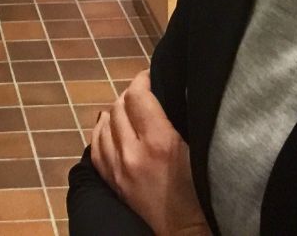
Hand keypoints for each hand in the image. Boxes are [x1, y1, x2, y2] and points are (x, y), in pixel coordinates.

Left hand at [90, 71, 207, 235]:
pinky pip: (96, 145)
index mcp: (159, 142)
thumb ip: (178, 120)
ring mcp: (117, 167)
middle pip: (119, 106)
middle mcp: (132, 152)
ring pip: (104, 123)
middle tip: (143, 92)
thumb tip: (165, 93)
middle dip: (130, 94)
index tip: (150, 76)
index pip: (138, 96)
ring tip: (128, 107)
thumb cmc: (200, 190)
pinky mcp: (110, 180)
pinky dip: (101, 130)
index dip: (142, 80)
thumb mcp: (197, 150)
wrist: (185, 230)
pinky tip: (108, 124)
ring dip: (115, 110)